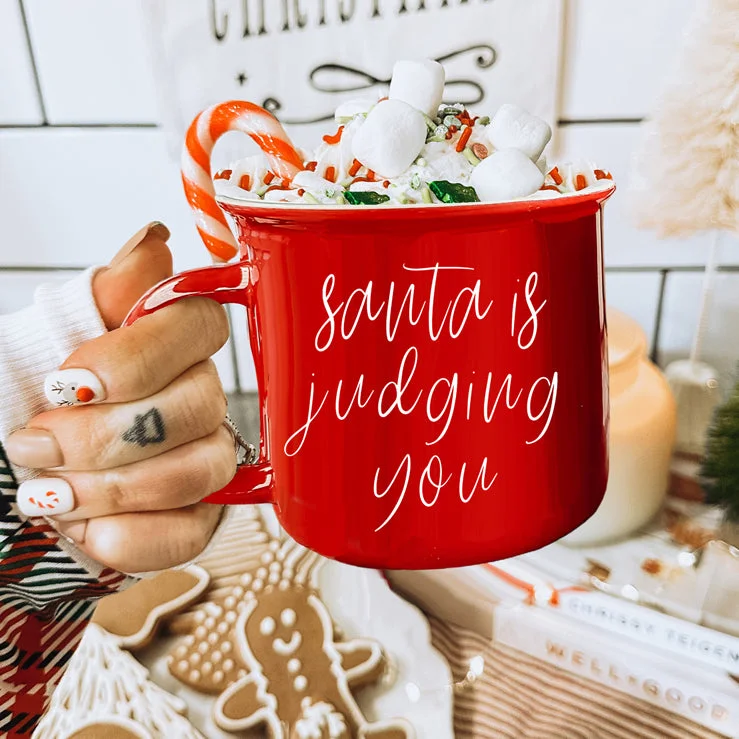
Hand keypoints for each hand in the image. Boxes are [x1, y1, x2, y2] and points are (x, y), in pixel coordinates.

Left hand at [6, 223, 234, 572]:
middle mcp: (198, 394)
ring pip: (199, 469)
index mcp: (168, 342)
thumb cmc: (22, 406)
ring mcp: (203, 456)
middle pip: (199, 404)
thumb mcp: (38, 343)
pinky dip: (129, 537)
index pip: (199, 324)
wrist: (9, 476)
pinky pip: (191, 531)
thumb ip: (101, 297)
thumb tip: (152, 242)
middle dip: (104, 436)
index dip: (138, 358)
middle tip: (35, 445)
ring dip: (111, 489)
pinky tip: (86, 530)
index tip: (65, 382)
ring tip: (47, 494)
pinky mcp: (197, 516)